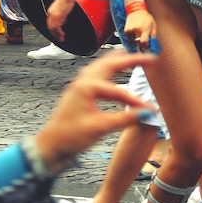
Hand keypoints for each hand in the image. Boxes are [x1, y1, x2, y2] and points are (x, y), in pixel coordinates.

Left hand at [34, 52, 156, 172]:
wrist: (51, 145)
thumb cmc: (70, 137)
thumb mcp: (100, 128)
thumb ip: (124, 119)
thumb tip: (146, 113)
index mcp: (86, 87)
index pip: (118, 90)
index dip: (135, 100)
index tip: (150, 109)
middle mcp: (82, 82)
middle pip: (110, 64)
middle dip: (130, 59)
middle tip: (149, 58)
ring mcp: (79, 86)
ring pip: (101, 66)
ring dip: (117, 61)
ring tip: (131, 56)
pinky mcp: (78, 93)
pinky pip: (96, 75)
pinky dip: (108, 71)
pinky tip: (112, 74)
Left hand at [46, 0, 74, 41]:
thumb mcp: (61, 8)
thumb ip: (60, 15)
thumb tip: (62, 20)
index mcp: (51, 12)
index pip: (49, 23)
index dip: (52, 30)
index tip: (55, 34)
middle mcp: (51, 14)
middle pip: (50, 27)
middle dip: (54, 34)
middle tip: (58, 39)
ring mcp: (54, 15)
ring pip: (53, 28)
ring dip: (57, 35)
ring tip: (61, 39)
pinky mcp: (58, 16)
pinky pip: (57, 26)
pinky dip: (59, 32)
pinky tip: (62, 34)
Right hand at [123, 9, 155, 51]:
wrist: (136, 10)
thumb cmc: (146, 18)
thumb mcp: (153, 25)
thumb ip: (153, 35)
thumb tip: (152, 44)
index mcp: (145, 28)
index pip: (144, 42)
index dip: (146, 46)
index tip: (147, 46)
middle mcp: (137, 29)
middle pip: (138, 43)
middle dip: (142, 43)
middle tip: (144, 40)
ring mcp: (130, 29)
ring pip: (133, 41)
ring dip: (136, 41)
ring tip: (139, 34)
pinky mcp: (126, 30)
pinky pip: (129, 38)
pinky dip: (132, 38)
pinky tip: (135, 33)